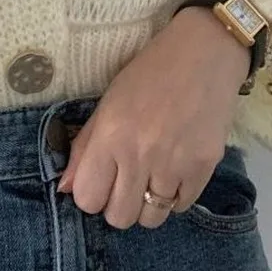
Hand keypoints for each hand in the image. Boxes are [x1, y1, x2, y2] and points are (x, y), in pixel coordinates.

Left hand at [56, 5, 250, 229]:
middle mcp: (140, 155)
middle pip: (119, 217)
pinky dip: (175, 194)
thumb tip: (66, 188)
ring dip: (148, 202)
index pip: (88, 199)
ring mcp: (174, 164)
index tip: (102, 178)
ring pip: (151, 218)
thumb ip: (86, 145)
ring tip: (153, 173)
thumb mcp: (109, 99)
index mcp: (111, 134)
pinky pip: (181, 206)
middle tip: (128, 178)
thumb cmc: (151, 70)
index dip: (92, 193)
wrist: (205, 52)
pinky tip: (176, 167)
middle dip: (119, 203)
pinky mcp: (205, 167)